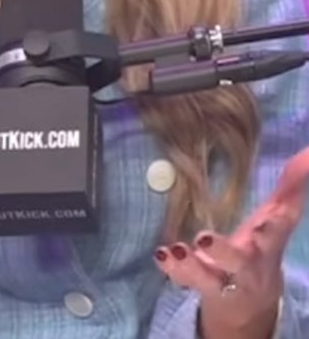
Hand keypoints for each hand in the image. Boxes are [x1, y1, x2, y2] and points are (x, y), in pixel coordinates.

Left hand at [156, 146, 308, 338]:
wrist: (250, 304)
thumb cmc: (262, 248)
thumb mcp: (277, 219)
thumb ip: (290, 185)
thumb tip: (308, 151)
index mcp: (267, 245)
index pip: (275, 235)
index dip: (273, 227)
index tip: (270, 216)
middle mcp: (246, 265)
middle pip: (237, 262)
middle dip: (223, 251)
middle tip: (204, 237)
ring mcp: (222, 279)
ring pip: (207, 278)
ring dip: (190, 265)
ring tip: (177, 248)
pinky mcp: (199, 287)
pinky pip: (184, 281)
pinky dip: (173, 269)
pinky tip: (161, 254)